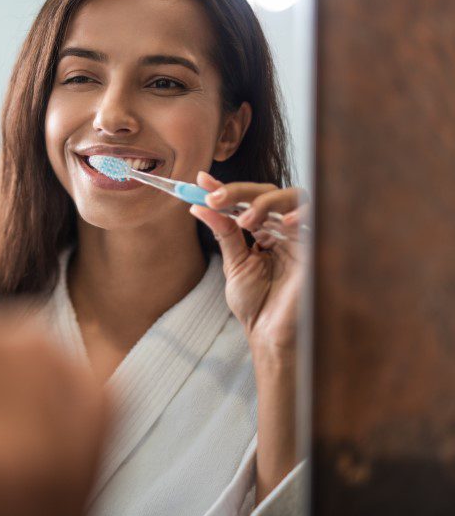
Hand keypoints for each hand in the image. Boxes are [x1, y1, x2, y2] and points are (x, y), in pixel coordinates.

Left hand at [189, 171, 308, 365]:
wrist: (270, 334)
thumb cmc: (256, 303)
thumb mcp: (234, 263)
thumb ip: (223, 232)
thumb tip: (198, 206)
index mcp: (265, 230)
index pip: (248, 200)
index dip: (227, 188)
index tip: (201, 181)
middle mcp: (284, 229)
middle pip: (269, 192)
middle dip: (240, 192)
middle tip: (215, 199)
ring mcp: (302, 236)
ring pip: (294, 198)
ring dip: (265, 203)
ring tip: (245, 220)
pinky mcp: (317, 248)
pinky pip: (316, 221)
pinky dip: (301, 215)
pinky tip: (283, 223)